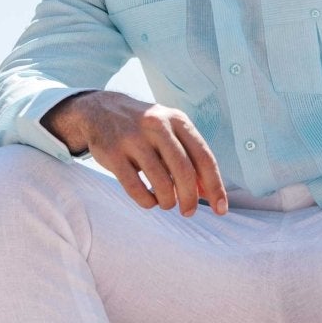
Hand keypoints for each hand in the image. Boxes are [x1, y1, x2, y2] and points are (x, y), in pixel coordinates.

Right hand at [45, 91, 227, 215]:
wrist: (100, 110)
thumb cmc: (145, 128)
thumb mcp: (170, 131)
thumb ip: (190, 157)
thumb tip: (208, 193)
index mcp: (177, 120)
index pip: (204, 157)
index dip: (215, 186)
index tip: (221, 209)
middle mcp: (157, 125)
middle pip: (184, 172)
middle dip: (190, 198)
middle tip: (189, 212)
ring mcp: (133, 138)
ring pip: (160, 182)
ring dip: (168, 201)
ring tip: (167, 204)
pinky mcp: (112, 153)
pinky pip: (135, 188)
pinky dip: (146, 201)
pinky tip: (149, 200)